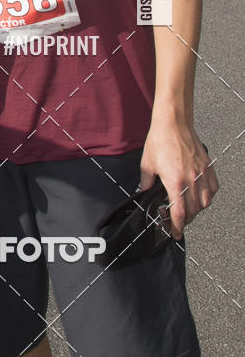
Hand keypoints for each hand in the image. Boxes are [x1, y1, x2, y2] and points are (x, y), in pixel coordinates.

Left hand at [140, 120, 218, 239]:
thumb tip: (144, 192)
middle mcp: (191, 180)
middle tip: (177, 220)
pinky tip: (199, 194)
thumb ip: (146, 182)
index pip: (179, 213)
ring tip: (187, 207)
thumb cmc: (160, 140)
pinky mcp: (208, 167)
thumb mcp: (147, 164)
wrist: (173, 123)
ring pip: (205, 203)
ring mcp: (202, 174)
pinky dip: (207, 196)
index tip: (175, 233)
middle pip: (193, 211)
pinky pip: (212, 189)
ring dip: (197, 210)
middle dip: (185, 220)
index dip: (177, 227)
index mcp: (175, 181)